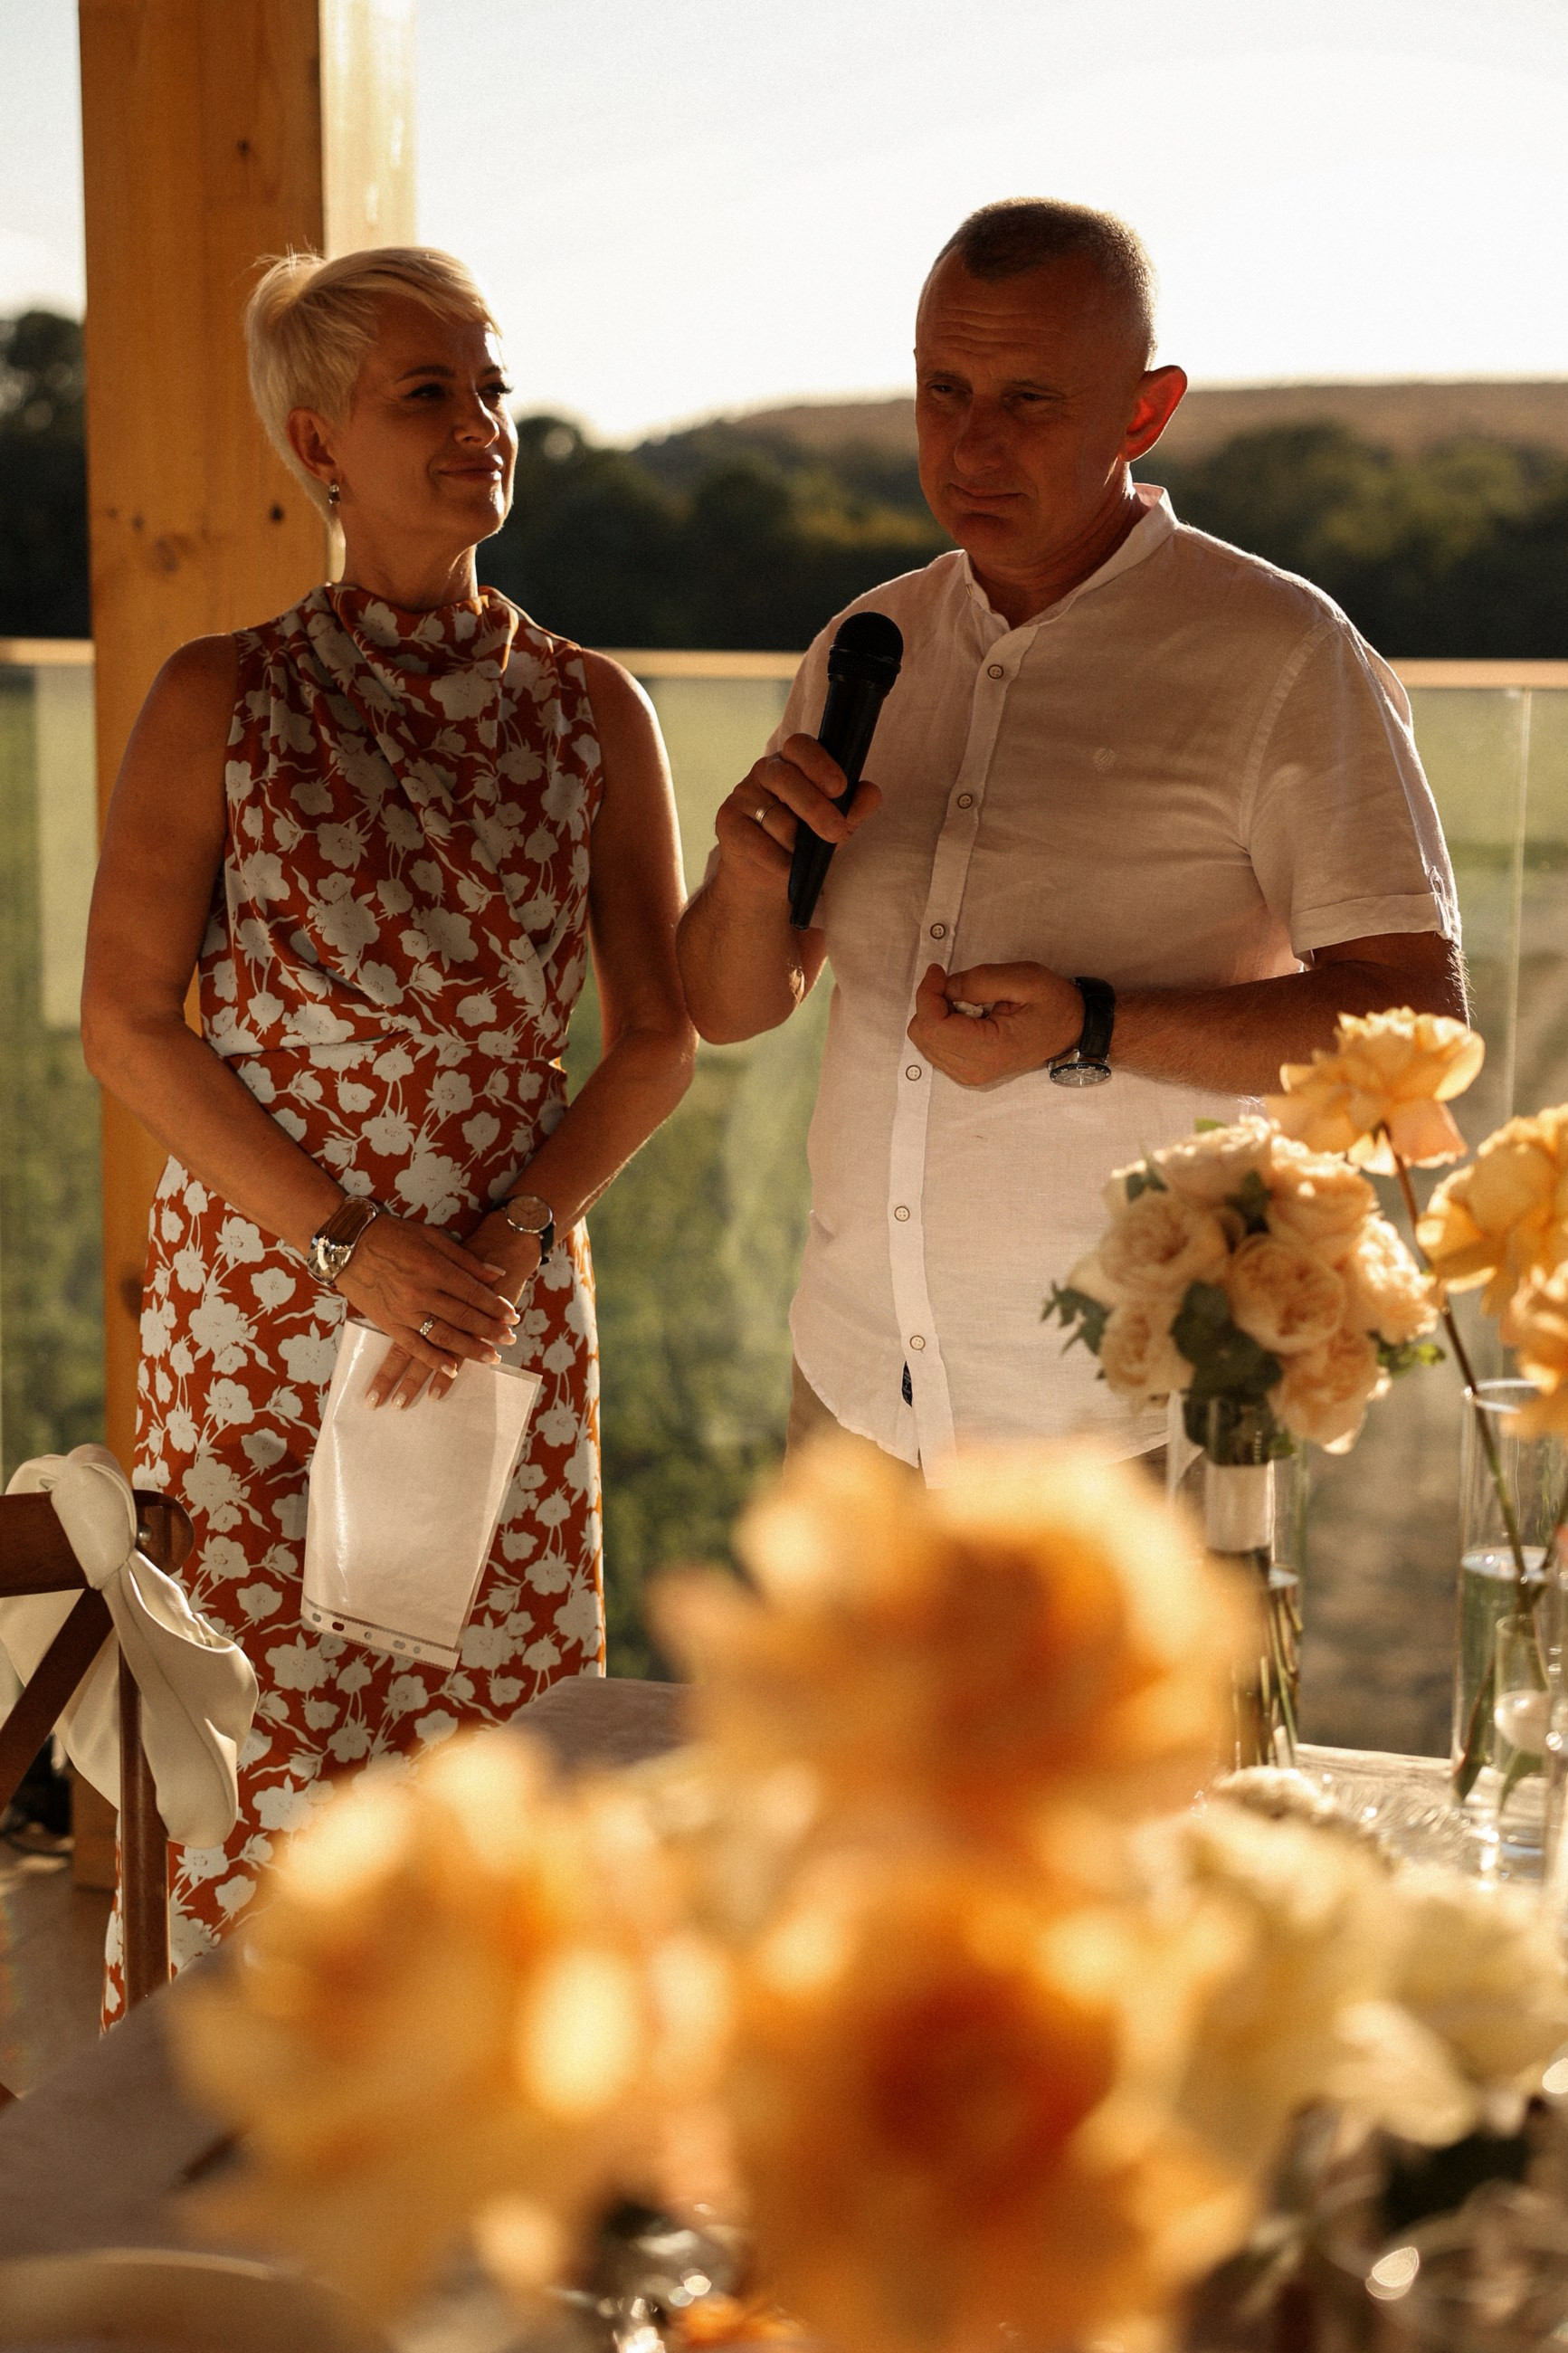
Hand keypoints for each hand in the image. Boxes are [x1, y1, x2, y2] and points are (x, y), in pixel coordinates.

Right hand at [334, 1215, 518, 1409]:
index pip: (472, 1293)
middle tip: (510, 1340)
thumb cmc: (391, 1234)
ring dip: (469, 1349)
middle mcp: (420, 1292)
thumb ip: (465, 1258)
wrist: (346, 1242)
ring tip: (491, 1358)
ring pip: (443, 1336)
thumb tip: (497, 1274)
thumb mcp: (431, 1236)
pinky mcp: (387, 1323)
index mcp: (432, 1268)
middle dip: (490, 1330)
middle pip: (463, 1316)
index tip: (512, 1317)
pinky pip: (414, 1347)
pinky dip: (434, 1361)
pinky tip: (452, 1370)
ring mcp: (403, 1311)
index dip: (495, 1306)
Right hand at [713, 734, 881, 909]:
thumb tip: (872, 793)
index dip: (819, 764)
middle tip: (837, 833)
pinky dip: (779, 861)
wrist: (767, 877)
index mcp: (793, 762)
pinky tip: (788, 869)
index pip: (800, 746)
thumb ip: (854, 808)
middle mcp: (764, 772)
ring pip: (775, 818)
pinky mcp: (727, 822)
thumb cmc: (806, 841)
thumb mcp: (836, 824)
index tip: (840, 788)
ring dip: (797, 843)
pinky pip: (757, 842)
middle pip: (786, 779)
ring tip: (805, 857)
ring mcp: (742, 795)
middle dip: (815, 808)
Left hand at [907, 962, 1083, 1086]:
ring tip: (967, 1003)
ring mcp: (970, 1075)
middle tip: (956, 986)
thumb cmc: (1054, 1005)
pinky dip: (942, 1026)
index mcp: (990, 1049)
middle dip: (931, 1003)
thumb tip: (945, 987)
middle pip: (922, 1035)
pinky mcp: (967, 1072)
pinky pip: (935, 1048)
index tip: (938, 972)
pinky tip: (966, 1017)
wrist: (1071, 1031)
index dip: (927, 993)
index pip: (933, 1026)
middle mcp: (975, 1070)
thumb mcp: (1024, 979)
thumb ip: (980, 980)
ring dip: (937, 1015)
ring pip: (925, 1042)